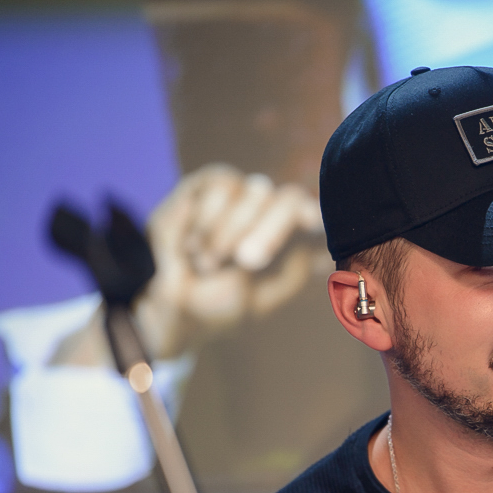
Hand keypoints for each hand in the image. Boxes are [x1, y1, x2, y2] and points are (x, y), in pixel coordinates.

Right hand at [137, 164, 325, 358]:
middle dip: (269, 231)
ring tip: (207, 265)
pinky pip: (223, 185)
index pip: (322, 216)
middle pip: (291, 198)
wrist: (167, 307)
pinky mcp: (209, 185)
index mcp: (297, 241)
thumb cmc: (221, 306)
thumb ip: (296, 265)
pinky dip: (207, 221)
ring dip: (228, 233)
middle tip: (245, 262)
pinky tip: (191, 248)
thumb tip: (325, 237)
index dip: (321, 214)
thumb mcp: (266, 294)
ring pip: (256, 190)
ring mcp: (244, 197)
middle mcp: (274, 214)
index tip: (313, 223)